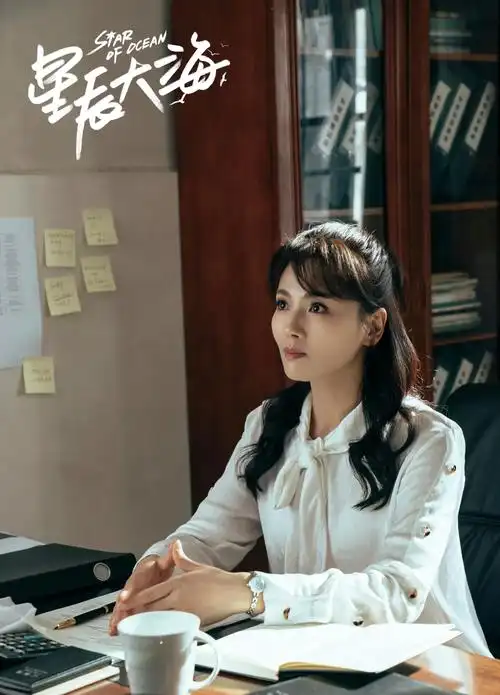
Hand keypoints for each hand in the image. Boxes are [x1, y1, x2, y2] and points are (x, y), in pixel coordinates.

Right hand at [108, 547, 174, 634]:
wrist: (153, 572)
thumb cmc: (157, 569)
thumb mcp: (164, 563)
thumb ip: (169, 557)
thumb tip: (175, 544)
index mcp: (140, 575)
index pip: (133, 582)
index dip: (128, 591)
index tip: (124, 598)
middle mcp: (133, 587)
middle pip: (124, 599)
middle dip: (120, 609)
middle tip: (117, 619)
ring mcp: (131, 598)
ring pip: (122, 608)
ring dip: (117, 618)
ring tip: (114, 628)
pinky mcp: (132, 607)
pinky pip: (124, 615)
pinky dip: (119, 623)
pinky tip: (114, 632)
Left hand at [119, 540, 252, 626]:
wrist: (235, 593)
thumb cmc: (218, 579)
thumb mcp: (197, 566)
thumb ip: (181, 559)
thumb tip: (174, 545)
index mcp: (178, 583)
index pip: (151, 593)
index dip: (136, 599)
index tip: (123, 603)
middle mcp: (178, 598)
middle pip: (152, 609)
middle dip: (138, 614)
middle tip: (125, 619)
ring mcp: (185, 612)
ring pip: (161, 620)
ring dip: (149, 623)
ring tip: (137, 626)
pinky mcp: (193, 622)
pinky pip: (174, 626)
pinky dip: (165, 629)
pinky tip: (159, 632)